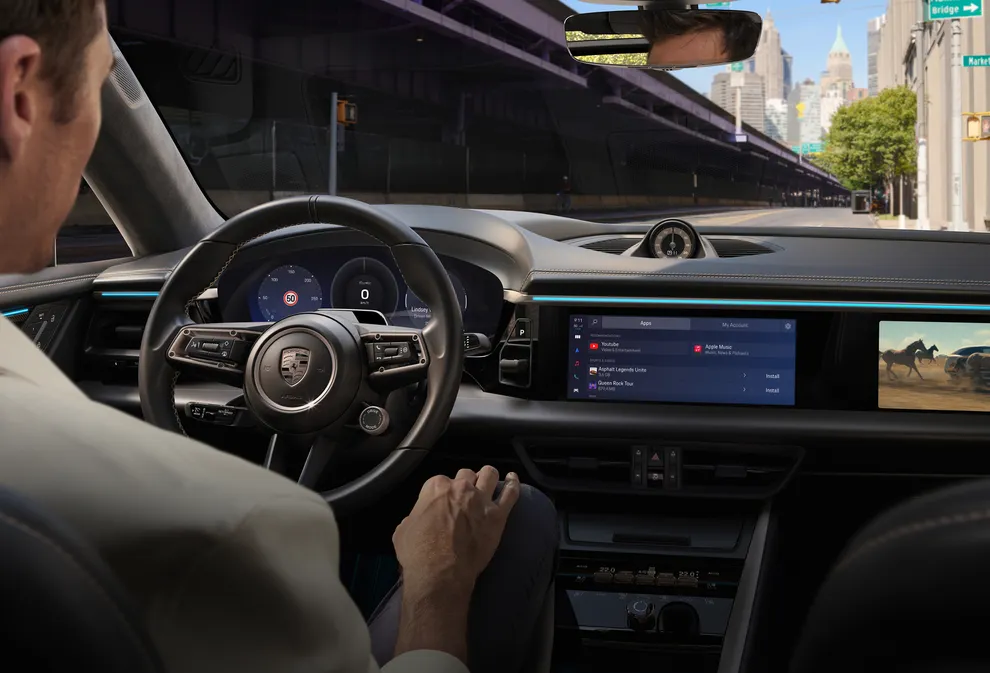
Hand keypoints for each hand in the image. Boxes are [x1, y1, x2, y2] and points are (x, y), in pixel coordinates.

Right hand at [393, 466, 519, 595]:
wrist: (441, 574)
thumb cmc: (418, 554)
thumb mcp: (404, 530)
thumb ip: (414, 516)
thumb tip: (418, 518)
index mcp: (436, 487)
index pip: (441, 481)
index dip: (442, 493)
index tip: (442, 503)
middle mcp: (461, 488)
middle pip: (466, 475)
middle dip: (465, 483)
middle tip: (464, 496)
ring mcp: (481, 500)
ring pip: (490, 475)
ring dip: (488, 477)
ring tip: (488, 482)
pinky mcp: (498, 515)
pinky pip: (511, 493)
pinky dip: (513, 484)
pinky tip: (513, 479)